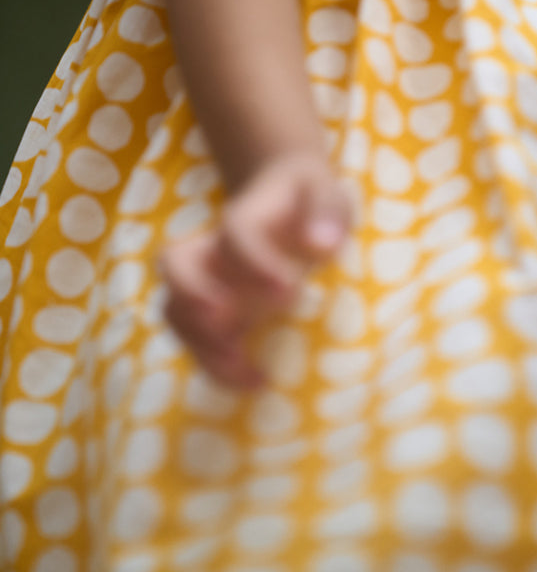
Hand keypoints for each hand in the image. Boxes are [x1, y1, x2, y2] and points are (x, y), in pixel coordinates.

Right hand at [159, 152, 352, 389]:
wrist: (281, 191)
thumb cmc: (307, 199)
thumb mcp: (327, 196)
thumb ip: (327, 215)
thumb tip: (323, 244)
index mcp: (245, 214)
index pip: (235, 232)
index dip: (255, 262)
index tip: (290, 294)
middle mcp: (213, 245)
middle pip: (174, 264)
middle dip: (195, 298)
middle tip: (232, 329)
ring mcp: (204, 277)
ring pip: (174, 307)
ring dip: (202, 345)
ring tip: (247, 372)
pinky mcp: (210, 307)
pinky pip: (192, 336)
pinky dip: (213, 364)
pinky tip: (255, 381)